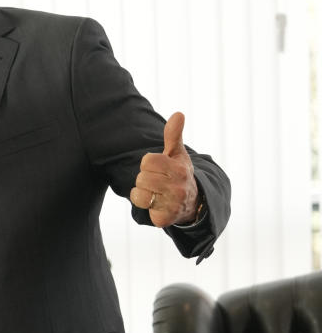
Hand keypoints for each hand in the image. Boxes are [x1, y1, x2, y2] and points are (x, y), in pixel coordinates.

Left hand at [130, 112, 199, 226]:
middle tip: (158, 182)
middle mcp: (178, 187)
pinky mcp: (164, 219)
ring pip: (138, 193)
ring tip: (155, 192)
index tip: (159, 168)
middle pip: (141, 177)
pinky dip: (144, 205)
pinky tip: (156, 203)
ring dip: (142, 192)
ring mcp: (173, 204)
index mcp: (179, 169)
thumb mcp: (177, 155)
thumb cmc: (179, 174)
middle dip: (145, 178)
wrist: (192, 204)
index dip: (149, 164)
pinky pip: (141, 206)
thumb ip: (174, 135)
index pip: (147, 161)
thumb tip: (178, 114)